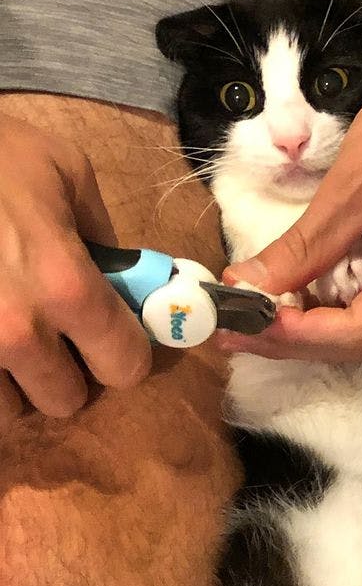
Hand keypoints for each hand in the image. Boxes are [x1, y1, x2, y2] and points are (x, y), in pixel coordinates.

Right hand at [0, 115, 150, 419]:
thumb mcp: (66, 172)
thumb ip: (104, 233)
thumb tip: (124, 277)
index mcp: (67, 286)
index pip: (125, 366)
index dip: (125, 354)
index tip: (113, 340)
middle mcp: (15, 332)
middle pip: (66, 400)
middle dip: (67, 373)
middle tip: (52, 339)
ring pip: (7, 413)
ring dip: (14, 385)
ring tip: (5, 341)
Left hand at [219, 65, 361, 361]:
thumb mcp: (353, 185)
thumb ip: (304, 246)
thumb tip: (248, 285)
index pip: (358, 332)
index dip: (294, 335)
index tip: (240, 322)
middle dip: (295, 337)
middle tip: (236, 328)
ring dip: (314, 327)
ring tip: (258, 316)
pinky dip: (340, 309)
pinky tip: (302, 301)